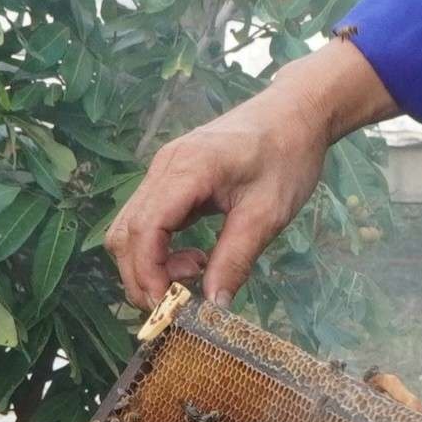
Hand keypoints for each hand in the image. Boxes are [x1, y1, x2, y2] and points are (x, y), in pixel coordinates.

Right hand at [105, 38, 400, 305]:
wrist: (295, 114)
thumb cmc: (287, 157)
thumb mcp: (267, 214)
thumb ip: (236, 260)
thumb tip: (213, 307)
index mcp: (187, 169)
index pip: (145, 230)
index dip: (148, 275)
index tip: (171, 307)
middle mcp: (164, 167)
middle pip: (126, 233)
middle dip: (143, 277)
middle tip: (184, 300)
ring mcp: (163, 170)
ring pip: (130, 228)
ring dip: (149, 264)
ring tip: (196, 273)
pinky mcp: (170, 177)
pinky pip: (147, 219)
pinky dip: (159, 248)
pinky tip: (195, 257)